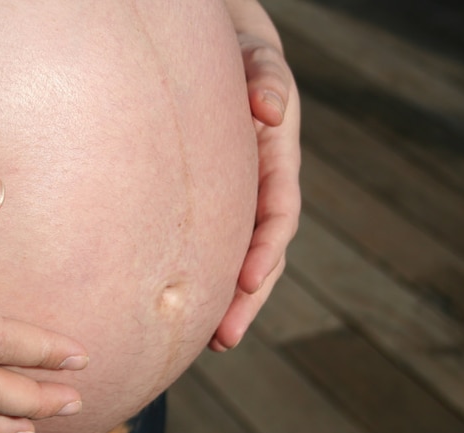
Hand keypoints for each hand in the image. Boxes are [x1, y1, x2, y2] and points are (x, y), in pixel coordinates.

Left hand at [209, 31, 301, 351]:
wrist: (229, 62)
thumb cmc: (244, 62)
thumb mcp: (259, 60)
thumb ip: (267, 79)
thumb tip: (268, 109)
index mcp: (277, 164)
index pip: (279, 214)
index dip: (266, 249)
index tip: (247, 280)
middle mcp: (263, 192)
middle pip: (263, 254)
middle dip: (248, 299)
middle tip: (226, 337)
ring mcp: (241, 205)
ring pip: (240, 261)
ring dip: (231, 303)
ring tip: (213, 342)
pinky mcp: (215, 211)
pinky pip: (213, 249)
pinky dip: (208, 280)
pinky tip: (185, 310)